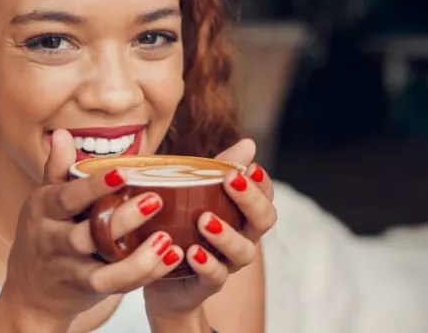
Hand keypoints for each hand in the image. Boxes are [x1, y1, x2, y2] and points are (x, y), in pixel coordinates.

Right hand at [0, 130, 186, 329]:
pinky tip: (169, 258)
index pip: (67, 197)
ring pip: (102, 269)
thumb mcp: (44, 202)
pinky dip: (144, 274)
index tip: (123, 172)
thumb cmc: (46, 236)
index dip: (93, 186)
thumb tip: (62, 133)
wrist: (30, 293)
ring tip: (167, 240)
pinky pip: (116, 285)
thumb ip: (57, 170)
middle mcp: (53, 241)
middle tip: (156, 200)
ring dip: (137, 258)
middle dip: (120, 221)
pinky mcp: (87, 290)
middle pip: (85, 235)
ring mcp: (69, 269)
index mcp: (43, 210)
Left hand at [142, 139, 277, 318]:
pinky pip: (215, 277)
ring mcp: (228, 263)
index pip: (265, 196)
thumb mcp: (194, 193)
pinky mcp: (208, 284)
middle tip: (231, 181)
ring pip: (243, 252)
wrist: (161, 277)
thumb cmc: (181, 227)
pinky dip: (207, 264)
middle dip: (251, 200)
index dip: (263, 183)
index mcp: (242, 215)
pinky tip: (192, 252)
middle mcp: (243, 238)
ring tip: (205, 220)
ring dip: (226, 234)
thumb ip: (218, 169)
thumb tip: (249, 143)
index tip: (252, 167)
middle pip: (263, 221)